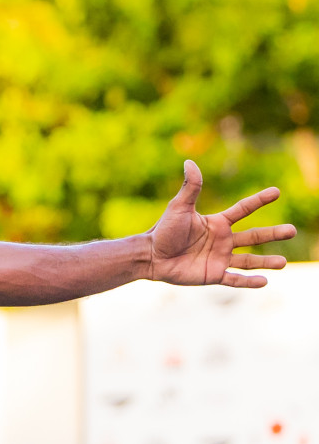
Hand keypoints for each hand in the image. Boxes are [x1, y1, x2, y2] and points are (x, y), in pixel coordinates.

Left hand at [148, 160, 296, 287]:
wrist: (150, 256)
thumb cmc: (163, 231)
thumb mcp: (178, 207)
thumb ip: (190, 187)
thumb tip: (190, 162)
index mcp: (217, 223)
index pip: (243, 210)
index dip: (259, 200)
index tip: (276, 192)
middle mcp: (223, 240)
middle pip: (254, 236)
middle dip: (273, 234)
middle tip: (292, 230)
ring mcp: (220, 258)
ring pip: (249, 260)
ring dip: (266, 262)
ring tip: (284, 263)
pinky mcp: (213, 274)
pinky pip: (235, 279)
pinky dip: (249, 282)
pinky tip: (264, 282)